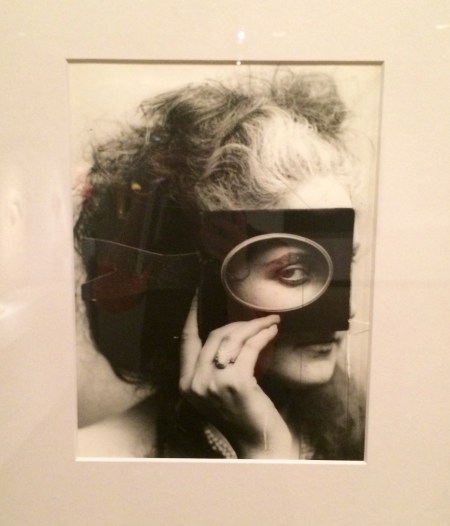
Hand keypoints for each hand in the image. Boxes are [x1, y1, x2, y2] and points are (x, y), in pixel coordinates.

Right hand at [179, 294, 296, 458]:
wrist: (259, 442)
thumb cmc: (242, 413)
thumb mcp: (217, 389)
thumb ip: (213, 364)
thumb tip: (229, 331)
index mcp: (186, 383)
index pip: (186, 340)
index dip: (191, 315)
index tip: (198, 294)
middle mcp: (194, 382)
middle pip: (214, 335)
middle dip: (239, 323)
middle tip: (259, 319)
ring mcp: (213, 383)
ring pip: (233, 338)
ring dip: (254, 326)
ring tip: (270, 322)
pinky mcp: (236, 383)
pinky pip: (250, 348)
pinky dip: (263, 335)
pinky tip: (272, 331)